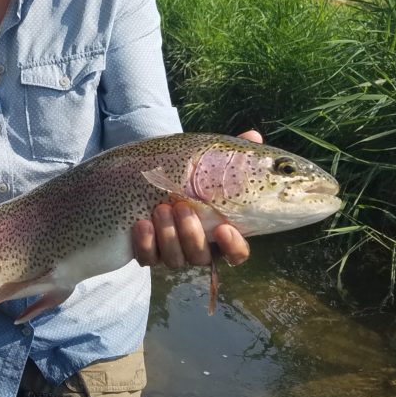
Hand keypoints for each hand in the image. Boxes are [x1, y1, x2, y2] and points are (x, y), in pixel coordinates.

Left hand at [131, 129, 261, 268]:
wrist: (144, 178)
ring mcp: (171, 251)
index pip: (235, 253)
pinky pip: (147, 259)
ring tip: (160, 208)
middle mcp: (196, 246)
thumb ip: (231, 155)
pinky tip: (141, 224)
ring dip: (168, 236)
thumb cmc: (185, 174)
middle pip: (201, 256)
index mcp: (217, 231)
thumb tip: (254, 136)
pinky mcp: (147, 252)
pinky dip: (145, 243)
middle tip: (181, 206)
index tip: (224, 228)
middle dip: (191, 234)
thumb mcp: (206, 163)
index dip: (233, 246)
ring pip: (175, 260)